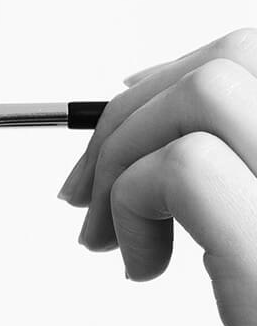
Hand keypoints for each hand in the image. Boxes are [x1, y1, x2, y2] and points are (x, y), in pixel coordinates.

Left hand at [56, 28, 256, 325]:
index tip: (122, 122)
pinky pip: (190, 173)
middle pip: (243, 55)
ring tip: (107, 235)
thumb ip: (245, 186)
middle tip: (84, 193)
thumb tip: (153, 104)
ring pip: (213, 95)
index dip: (185, 70)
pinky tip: (137, 270)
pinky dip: (132, 203)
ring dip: (123, 151)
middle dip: (135, 109)